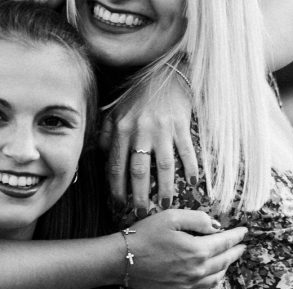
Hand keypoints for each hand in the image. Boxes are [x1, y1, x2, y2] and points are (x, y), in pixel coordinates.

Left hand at [102, 72, 197, 211]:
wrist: (164, 72)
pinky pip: (186, 151)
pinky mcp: (180, 124)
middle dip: (139, 196)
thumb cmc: (138, 96)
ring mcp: (161, 128)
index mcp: (121, 130)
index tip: (119, 205)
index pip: (116, 167)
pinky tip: (192, 183)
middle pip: (139, 172)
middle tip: (141, 213)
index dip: (117, 189)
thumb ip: (105, 135)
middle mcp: (139, 131)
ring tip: (165, 204)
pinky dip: (190, 168)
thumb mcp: (115, 112)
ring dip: (165, 188)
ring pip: (163, 166)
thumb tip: (100, 158)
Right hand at [126, 210, 246, 288]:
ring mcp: (188, 286)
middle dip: (235, 251)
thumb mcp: (171, 217)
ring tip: (228, 260)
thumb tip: (216, 227)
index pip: (225, 242)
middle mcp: (197, 270)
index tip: (244, 231)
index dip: (237, 235)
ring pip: (216, 278)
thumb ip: (198, 219)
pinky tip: (218, 287)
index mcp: (197, 250)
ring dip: (226, 268)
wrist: (121, 260)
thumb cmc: (144, 234)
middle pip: (224, 261)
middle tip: (242, 246)